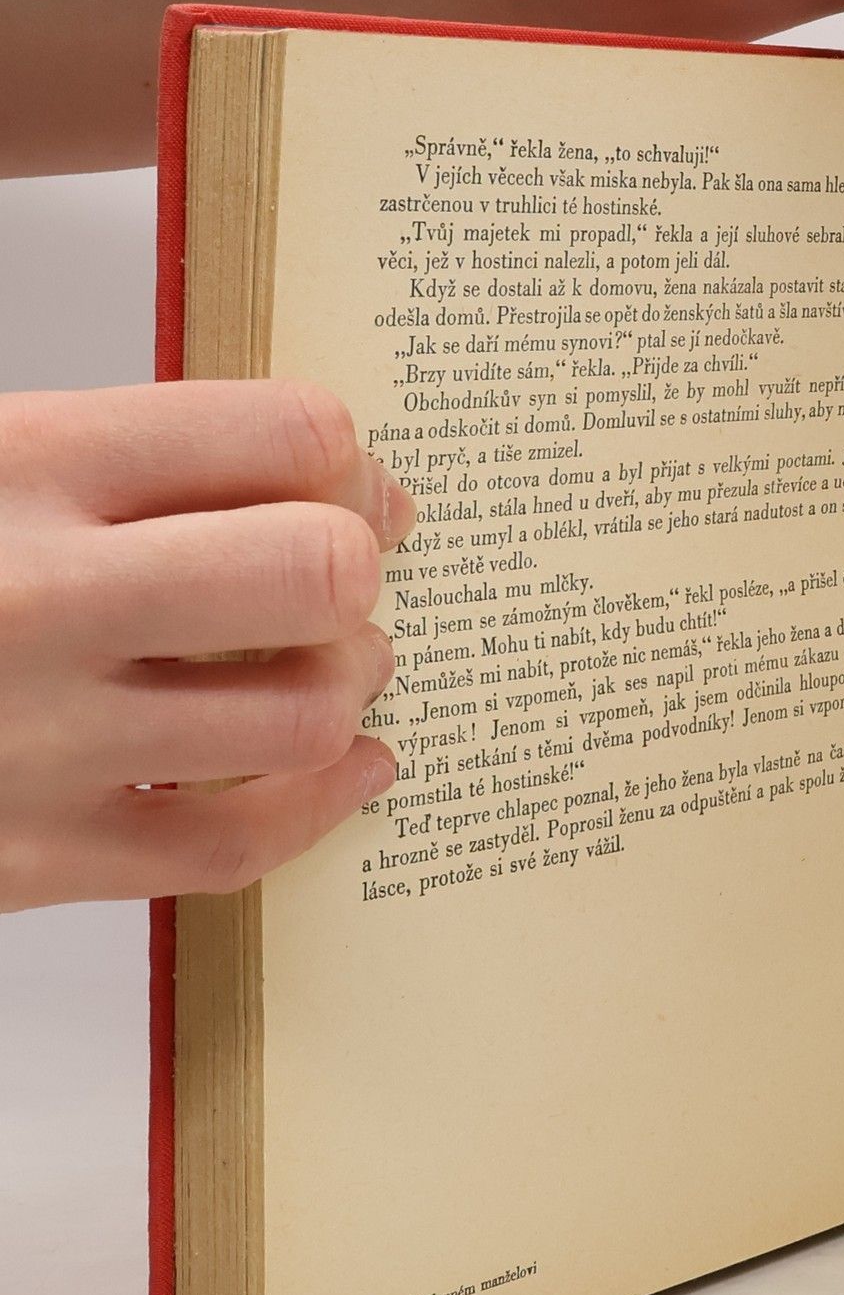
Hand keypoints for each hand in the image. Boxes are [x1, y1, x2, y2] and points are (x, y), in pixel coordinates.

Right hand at [0, 379, 413, 910]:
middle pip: (316, 574)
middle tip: (348, 569)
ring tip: (339, 661)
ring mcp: (38, 745)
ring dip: (349, 683)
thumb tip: (326, 463)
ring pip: (301, 718)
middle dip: (358, 566)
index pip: (280, 435)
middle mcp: (38, 601)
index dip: (345, 455)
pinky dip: (321, 807)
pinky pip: (233, 849)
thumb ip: (112, 449)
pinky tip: (354, 767)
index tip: (352, 476)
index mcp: (15, 466)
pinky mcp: (29, 859)